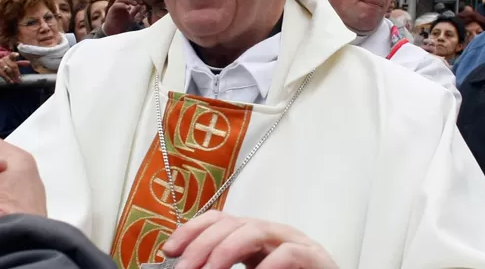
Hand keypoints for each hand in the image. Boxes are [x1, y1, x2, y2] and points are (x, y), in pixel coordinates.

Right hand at [0, 52, 27, 83]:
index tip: (17, 55)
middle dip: (17, 73)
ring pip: (8, 70)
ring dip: (12, 77)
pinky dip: (7, 78)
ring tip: (16, 82)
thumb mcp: (12, 65)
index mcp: (9, 57)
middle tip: (19, 80)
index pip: (12, 55)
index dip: (14, 55)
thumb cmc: (4, 68)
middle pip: (13, 65)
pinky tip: (10, 81)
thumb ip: (20, 64)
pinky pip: (3, 74)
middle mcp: (4, 59)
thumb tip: (29, 63)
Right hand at [102, 0, 143, 36]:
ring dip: (129, 0)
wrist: (113, 32)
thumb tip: (142, 6)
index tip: (142, 2)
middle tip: (139, 2)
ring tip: (135, 4)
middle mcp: (119, 4)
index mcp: (124, 4)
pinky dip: (123, 5)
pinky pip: (116, 5)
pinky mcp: (111, 11)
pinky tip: (128, 8)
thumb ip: (135, 12)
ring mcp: (115, 7)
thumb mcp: (131, 17)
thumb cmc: (121, 24)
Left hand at [161, 211, 337, 268]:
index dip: (191, 230)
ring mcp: (294, 242)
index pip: (218, 220)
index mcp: (253, 237)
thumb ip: (223, 268)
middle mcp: (271, 233)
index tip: (169, 250)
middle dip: (201, 244)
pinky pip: (288, 254)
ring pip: (254, 230)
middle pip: (230, 223)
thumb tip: (190, 268)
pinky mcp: (314, 257)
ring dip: (226, 252)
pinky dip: (268, 266)